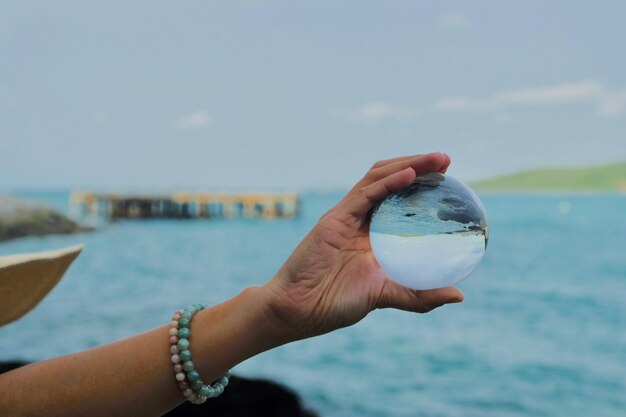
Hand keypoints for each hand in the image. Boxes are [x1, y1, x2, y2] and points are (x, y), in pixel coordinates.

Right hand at [262, 152, 464, 342]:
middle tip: (446, 159)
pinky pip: (364, 194)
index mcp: (373, 233)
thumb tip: (459, 295)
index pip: (400, 197)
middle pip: (390, 179)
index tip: (450, 179)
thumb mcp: (386, 296)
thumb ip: (419, 295)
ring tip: (435, 159)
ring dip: (407, 164)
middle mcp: (361, 218)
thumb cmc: (336, 304)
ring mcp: (347, 215)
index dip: (422, 183)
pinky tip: (410, 175)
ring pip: (378, 178)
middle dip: (418, 165)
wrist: (299, 310)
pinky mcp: (335, 218)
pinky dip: (388, 181)